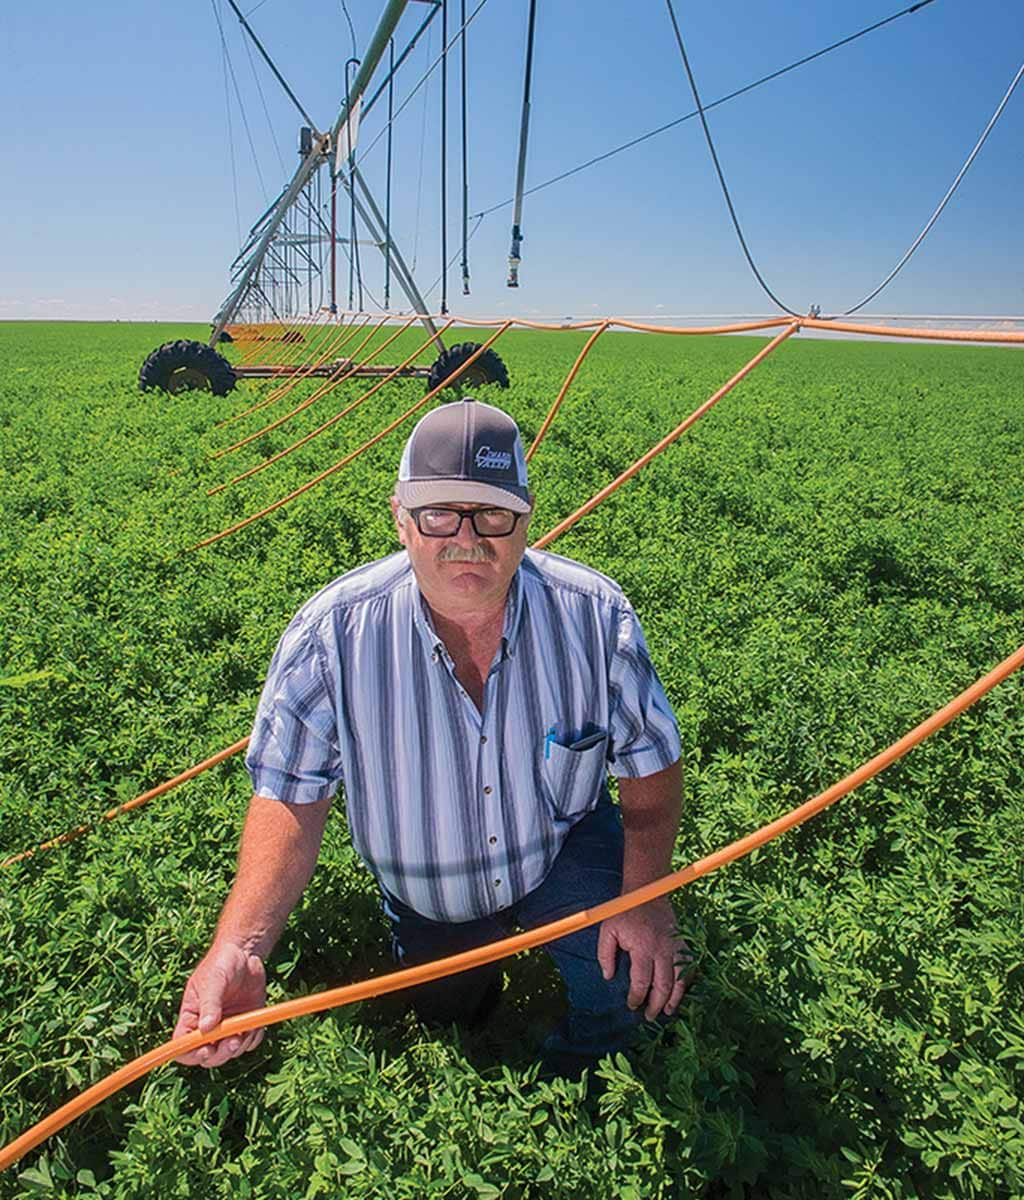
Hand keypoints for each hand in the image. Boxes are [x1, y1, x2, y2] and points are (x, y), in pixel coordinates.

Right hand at [173, 942, 266, 1066]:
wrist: (246, 953)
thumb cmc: (222, 963)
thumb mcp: (213, 980)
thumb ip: (210, 1004)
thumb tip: (206, 1029)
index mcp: (191, 1017)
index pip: (182, 1045)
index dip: (190, 1054)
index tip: (205, 1050)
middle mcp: (207, 1027)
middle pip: (207, 1056)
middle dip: (219, 1054)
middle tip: (232, 1042)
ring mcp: (228, 1027)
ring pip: (229, 1052)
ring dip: (238, 1046)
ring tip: (246, 1029)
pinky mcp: (246, 1024)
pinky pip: (249, 1042)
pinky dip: (253, 1038)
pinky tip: (255, 1024)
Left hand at [597, 899, 691, 1020]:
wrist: (647, 891)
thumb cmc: (625, 912)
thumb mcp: (608, 930)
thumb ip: (605, 954)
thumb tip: (608, 977)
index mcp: (643, 947)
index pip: (642, 981)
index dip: (637, 997)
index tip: (632, 1005)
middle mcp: (662, 949)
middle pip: (663, 986)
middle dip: (656, 1004)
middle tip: (649, 1016)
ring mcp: (676, 947)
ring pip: (681, 980)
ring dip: (675, 999)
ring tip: (667, 1011)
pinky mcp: (683, 943)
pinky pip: (689, 967)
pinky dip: (686, 982)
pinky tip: (680, 992)